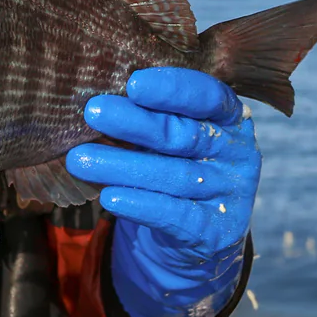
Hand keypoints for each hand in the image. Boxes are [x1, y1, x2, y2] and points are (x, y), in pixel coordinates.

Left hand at [66, 67, 259, 316]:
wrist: (196, 230)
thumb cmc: (175, 163)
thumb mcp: (170, 135)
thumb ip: (148, 116)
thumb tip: (98, 102)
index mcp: (230, 118)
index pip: (208, 96)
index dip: (173, 89)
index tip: (134, 84)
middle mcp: (237, 153)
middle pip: (183, 135)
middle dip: (135, 124)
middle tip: (93, 113)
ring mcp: (230, 194)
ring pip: (174, 176)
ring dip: (123, 167)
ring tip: (80, 160)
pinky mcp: (216, 231)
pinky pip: (175, 215)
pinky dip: (140, 204)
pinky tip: (109, 197)